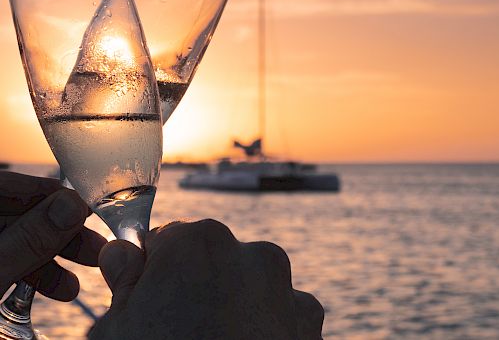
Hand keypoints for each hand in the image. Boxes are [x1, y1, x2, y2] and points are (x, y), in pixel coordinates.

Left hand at [0, 171, 106, 301]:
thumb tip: (73, 205)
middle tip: (98, 238)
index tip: (89, 201)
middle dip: (65, 229)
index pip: (13, 186)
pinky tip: (64, 285)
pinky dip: (39, 273)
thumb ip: (31, 238)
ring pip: (24, 239)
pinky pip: (14, 261)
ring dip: (60, 253)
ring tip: (92, 263)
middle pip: (25, 214)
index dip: (53, 193)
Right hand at [90, 219, 323, 338]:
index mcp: (198, 242)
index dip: (154, 268)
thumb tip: (120, 252)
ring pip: (247, 280)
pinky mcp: (308, 319)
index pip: (168, 239)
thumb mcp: (120, 329)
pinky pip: (280, 309)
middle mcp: (248, 252)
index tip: (147, 293)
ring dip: (233, 300)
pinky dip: (265, 325)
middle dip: (195, 282)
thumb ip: (124, 280)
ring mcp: (283, 286)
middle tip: (177, 326)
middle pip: (211, 258)